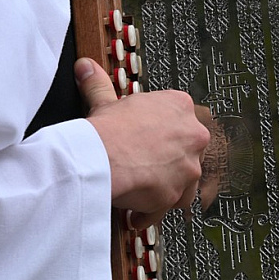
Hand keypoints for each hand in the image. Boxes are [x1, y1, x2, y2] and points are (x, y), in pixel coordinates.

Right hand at [76, 57, 209, 229]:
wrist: (102, 157)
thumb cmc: (107, 130)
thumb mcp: (104, 101)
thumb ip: (99, 84)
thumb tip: (85, 67)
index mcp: (179, 106)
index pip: (179, 121)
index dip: (160, 135)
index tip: (147, 143)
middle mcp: (193, 134)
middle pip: (185, 152)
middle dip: (166, 163)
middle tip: (142, 167)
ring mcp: (189, 165)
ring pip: (182, 180)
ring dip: (163, 188)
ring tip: (139, 190)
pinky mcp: (179, 193)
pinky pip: (169, 205)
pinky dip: (153, 210)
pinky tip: (136, 211)